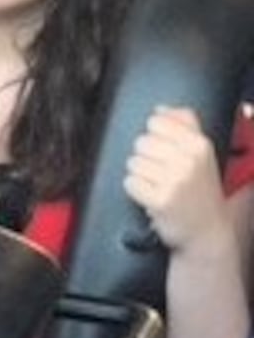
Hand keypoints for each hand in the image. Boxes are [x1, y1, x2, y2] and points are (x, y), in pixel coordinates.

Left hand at [124, 106, 229, 253]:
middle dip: (146, 157)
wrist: (207, 229)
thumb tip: (160, 109)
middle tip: (162, 173)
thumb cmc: (199, 188)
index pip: (156, 122)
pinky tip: (151, 195)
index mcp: (199, 144)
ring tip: (158, 185)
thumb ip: (184, 125)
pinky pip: (130, 183)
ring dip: (141, 175)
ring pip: (133, 162)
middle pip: (141, 142)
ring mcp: (175, 181)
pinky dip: (136, 190)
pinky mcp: (160, 200)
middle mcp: (189, 160)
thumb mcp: (201, 153)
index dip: (155, 137)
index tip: (166, 152)